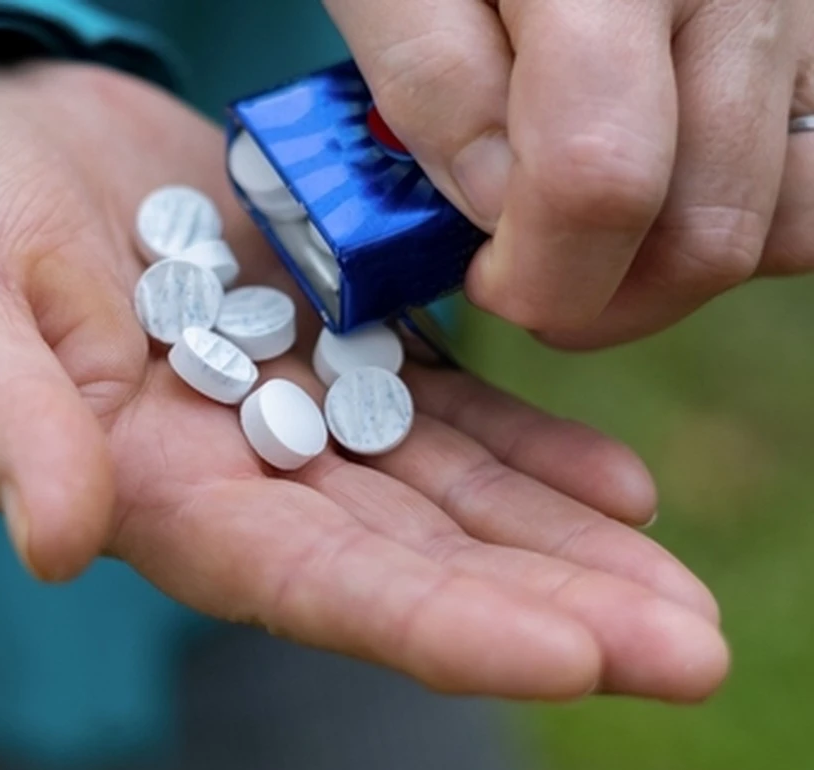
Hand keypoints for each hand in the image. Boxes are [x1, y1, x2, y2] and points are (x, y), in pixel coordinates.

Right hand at [0, 59, 726, 701]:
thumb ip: (1, 425)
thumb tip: (57, 540)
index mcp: (149, 492)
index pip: (307, 581)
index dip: (433, 623)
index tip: (569, 657)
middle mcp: (238, 474)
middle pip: (409, 560)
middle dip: (546, 610)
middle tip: (687, 651)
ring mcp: (291, 408)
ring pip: (446, 495)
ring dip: (563, 545)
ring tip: (679, 593)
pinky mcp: (325, 336)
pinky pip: (442, 405)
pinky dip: (528, 448)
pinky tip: (616, 484)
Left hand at [327, 0, 813, 347]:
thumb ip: (437, 90)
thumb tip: (503, 214)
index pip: (601, 180)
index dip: (539, 275)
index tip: (488, 277)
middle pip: (713, 226)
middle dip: (603, 296)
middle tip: (527, 275)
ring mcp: (805, 8)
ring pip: (791, 218)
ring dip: (678, 264)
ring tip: (593, 231)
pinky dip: (739, 210)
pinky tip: (663, 179)